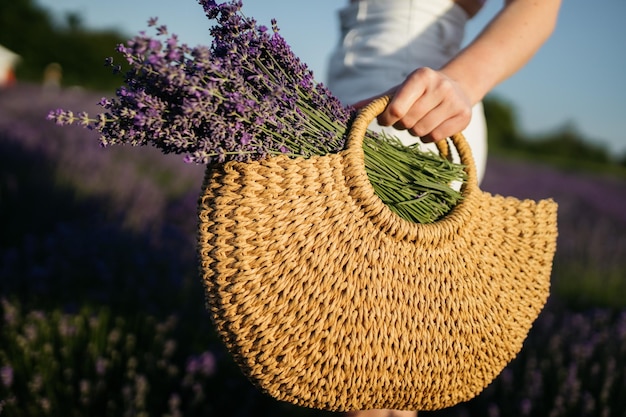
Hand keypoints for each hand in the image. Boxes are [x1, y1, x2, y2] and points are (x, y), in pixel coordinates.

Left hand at [352, 67, 472, 142]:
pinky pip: (436, 137)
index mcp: (420, 76)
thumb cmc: (419, 91)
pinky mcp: (464, 116)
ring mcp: (454, 101)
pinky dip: (429, 136)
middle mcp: (440, 86)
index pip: (396, 109)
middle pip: (408, 122)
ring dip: (415, 131)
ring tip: (420, 120)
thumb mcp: (399, 90)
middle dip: (402, 124)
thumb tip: (350, 111)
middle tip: (407, 118)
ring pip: (421, 132)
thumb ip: (376, 101)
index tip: (387, 119)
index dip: (387, 119)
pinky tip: (432, 125)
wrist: (457, 86)